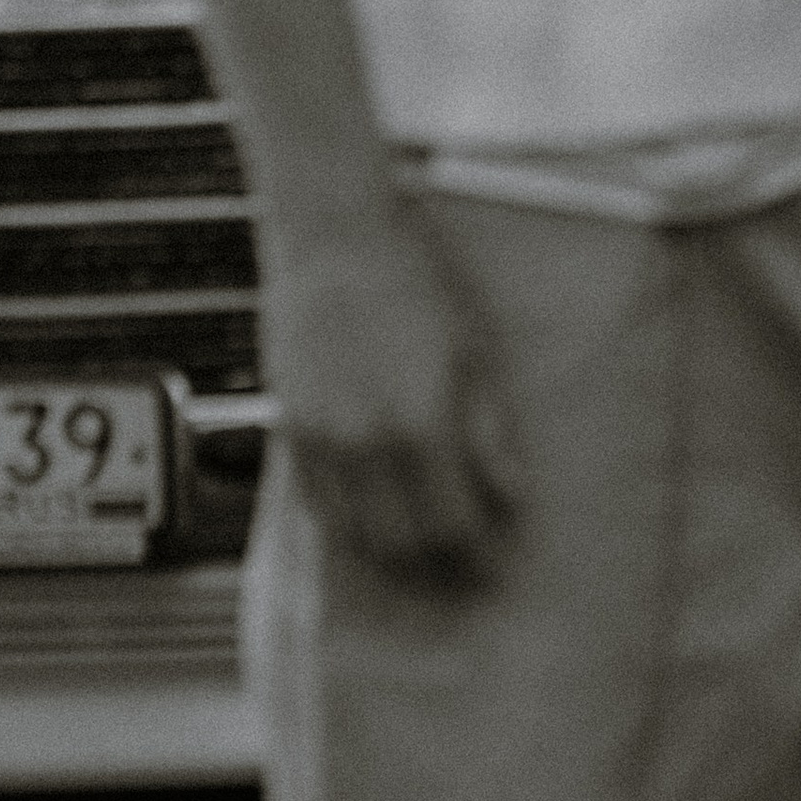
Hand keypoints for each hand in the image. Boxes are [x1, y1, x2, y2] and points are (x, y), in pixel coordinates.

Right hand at [264, 190, 522, 583]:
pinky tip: (376, 519)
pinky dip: (349, 526)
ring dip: (393, 554)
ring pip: (357, 535)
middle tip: (466, 569)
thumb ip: (488, 427)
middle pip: (405, 542)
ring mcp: (321, 439)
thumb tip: (510, 493)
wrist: (335, 231)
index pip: (454, 523)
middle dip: (440, 566)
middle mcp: (366, 442)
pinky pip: (318, 506)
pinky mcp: (290, 428)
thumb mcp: (472, 344)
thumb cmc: (415, 276)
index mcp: (421, 422)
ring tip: (425, 554)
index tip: (499, 563)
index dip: (480, 553)